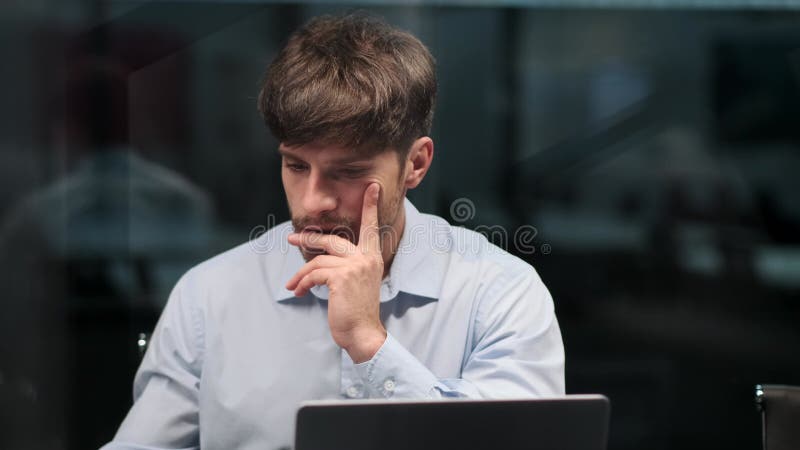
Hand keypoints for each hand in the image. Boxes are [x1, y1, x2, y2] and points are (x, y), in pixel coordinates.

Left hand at [285, 183, 386, 362]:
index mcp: (372, 257)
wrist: (362, 334)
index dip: (371, 206)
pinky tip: (298, 292)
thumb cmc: (356, 312)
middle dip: (309, 239)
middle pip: (331, 240)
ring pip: (318, 261)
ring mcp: (355, 266)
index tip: (372, 187)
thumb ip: (345, 266)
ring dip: (301, 275)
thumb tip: (319, 260)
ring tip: (293, 286)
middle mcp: (366, 258)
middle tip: (291, 238)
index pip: (371, 227)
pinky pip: (314, 273)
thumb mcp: (355, 284)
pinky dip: (302, 283)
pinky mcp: (341, 277)